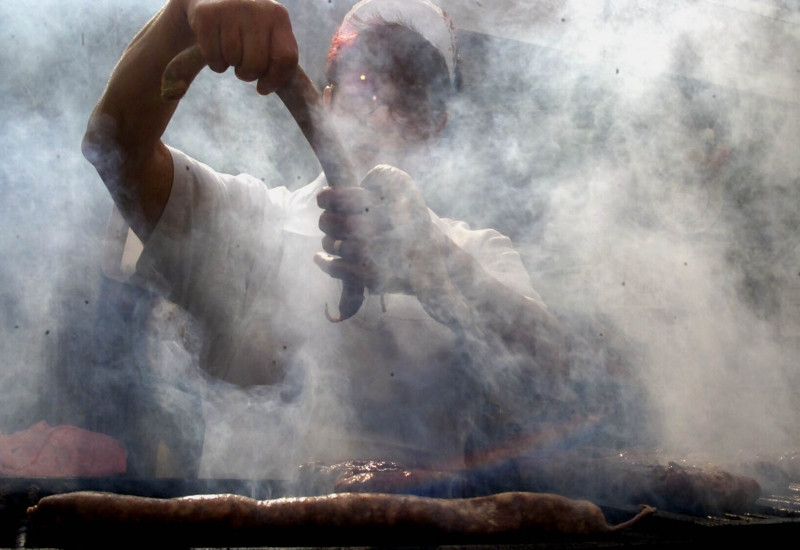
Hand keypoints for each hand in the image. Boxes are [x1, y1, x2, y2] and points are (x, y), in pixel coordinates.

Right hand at [181, 0, 297, 92]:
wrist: (212, 0)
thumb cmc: (247, 27)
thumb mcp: (268, 35)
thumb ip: (280, 59)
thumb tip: (283, 92)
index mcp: (278, 16)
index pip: (286, 58)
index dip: (275, 79)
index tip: (263, 87)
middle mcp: (257, 8)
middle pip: (256, 65)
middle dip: (248, 73)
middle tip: (243, 64)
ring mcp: (231, 9)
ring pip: (233, 61)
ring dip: (230, 64)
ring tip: (230, 49)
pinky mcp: (207, 15)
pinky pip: (214, 58)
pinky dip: (215, 62)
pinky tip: (216, 47)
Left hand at [314, 165, 450, 299]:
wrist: (437, 261)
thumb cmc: (415, 224)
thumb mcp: (403, 191)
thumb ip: (378, 183)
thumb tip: (339, 190)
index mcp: (381, 204)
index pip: (339, 198)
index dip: (326, 198)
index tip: (323, 199)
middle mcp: (374, 227)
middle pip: (331, 222)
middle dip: (326, 222)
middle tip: (328, 222)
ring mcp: (371, 253)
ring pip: (332, 245)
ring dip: (329, 243)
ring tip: (332, 241)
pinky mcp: (370, 276)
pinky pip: (336, 267)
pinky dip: (326, 263)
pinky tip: (320, 258)